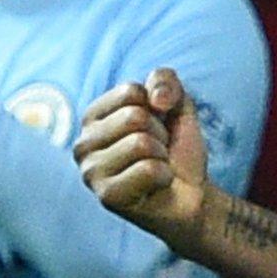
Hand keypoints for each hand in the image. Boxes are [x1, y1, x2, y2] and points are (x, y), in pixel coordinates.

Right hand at [75, 68, 211, 241]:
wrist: (193, 195)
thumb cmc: (176, 150)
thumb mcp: (176, 104)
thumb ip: (165, 81)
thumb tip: (156, 99)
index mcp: (92, 118)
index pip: (131, 91)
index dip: (156, 109)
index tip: (155, 128)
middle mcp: (83, 144)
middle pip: (134, 117)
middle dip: (159, 134)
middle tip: (157, 153)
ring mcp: (91, 173)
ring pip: (141, 144)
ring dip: (161, 156)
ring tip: (156, 168)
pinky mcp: (106, 197)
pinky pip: (148, 170)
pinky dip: (163, 176)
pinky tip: (156, 187)